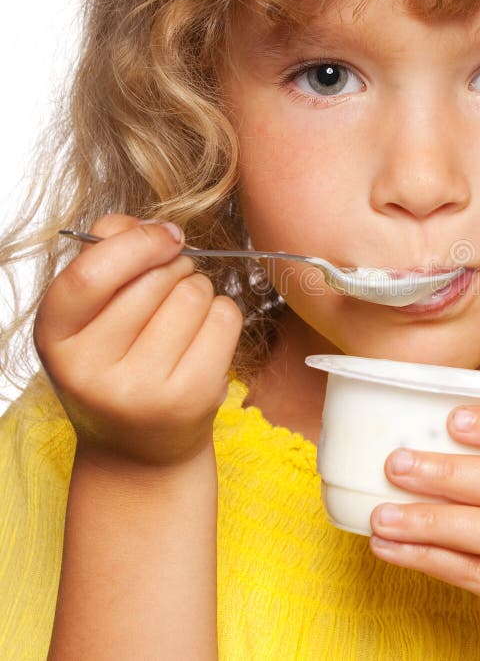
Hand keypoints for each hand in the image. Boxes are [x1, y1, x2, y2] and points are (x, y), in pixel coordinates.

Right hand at [34, 214, 242, 466]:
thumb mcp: (90, 317)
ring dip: (198, 291)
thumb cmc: (115, 367)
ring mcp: (144, 389)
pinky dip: (222, 314)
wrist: (137, 450)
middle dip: (174, 268)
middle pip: (157, 278)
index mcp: (56, 339)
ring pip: (195, 293)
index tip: (165, 234)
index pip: (93, 274)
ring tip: (182, 319)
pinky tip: (203, 337)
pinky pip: (226, 318)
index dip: (136, 242)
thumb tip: (151, 226)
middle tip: (169, 289)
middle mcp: (92, 372)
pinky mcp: (192, 398)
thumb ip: (108, 258)